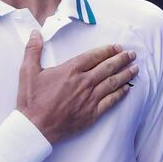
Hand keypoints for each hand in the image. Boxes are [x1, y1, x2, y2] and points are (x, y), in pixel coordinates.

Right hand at [17, 30, 138, 143]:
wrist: (35, 127)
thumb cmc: (31, 100)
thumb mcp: (27, 72)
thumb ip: (33, 50)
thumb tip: (35, 33)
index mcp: (71, 70)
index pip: (94, 56)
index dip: (107, 50)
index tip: (117, 47)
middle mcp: (84, 82)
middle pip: (107, 67)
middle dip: (121, 59)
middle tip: (132, 55)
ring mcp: (90, 98)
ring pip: (112, 83)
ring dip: (125, 74)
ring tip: (135, 69)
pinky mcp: (92, 113)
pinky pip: (111, 101)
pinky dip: (120, 94)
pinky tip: (127, 89)